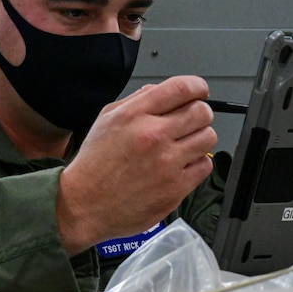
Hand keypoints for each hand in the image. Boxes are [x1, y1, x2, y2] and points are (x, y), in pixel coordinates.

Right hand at [56, 75, 216, 254]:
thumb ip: (137, 100)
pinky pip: (204, 165)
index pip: (183, 88)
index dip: (198, 86)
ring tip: (184, 146)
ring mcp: (166, 163)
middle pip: (202, 112)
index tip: (199, 92)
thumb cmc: (95, 164)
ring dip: (199, 138)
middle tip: (191, 122)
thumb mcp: (107, 119)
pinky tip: (180, 166)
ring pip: (208, 137)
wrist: (84, 205)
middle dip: (200, 113)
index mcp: (135, 115)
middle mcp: (153, 135)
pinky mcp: (175, 187)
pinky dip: (196, 164)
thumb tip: (162, 90)